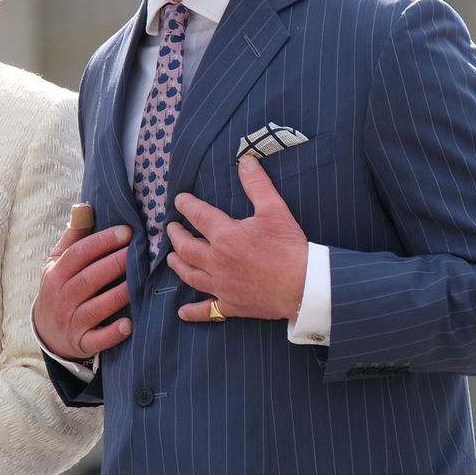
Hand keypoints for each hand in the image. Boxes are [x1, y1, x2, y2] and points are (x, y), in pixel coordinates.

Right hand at [33, 209, 132, 360]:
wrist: (47, 332)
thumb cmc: (59, 288)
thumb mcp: (57, 262)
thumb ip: (72, 237)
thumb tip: (84, 207)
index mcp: (56, 273)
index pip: (79, 254)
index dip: (102, 242)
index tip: (126, 231)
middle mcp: (62, 297)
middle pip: (89, 279)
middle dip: (115, 264)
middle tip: (139, 251)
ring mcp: (71, 321)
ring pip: (96, 307)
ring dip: (118, 295)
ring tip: (140, 282)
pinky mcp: (81, 342)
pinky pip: (97, 339)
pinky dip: (112, 333)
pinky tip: (128, 324)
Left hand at [166, 153, 307, 322]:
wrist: (303, 285)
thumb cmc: (289, 247)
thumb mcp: (274, 209)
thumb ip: (257, 184)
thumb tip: (246, 161)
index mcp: (225, 236)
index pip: (197, 215)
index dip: (186, 205)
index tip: (179, 199)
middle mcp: (216, 261)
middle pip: (186, 247)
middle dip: (176, 235)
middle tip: (171, 228)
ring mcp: (221, 285)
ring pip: (190, 275)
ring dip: (178, 264)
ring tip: (172, 257)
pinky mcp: (231, 305)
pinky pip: (206, 310)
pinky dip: (192, 312)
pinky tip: (182, 312)